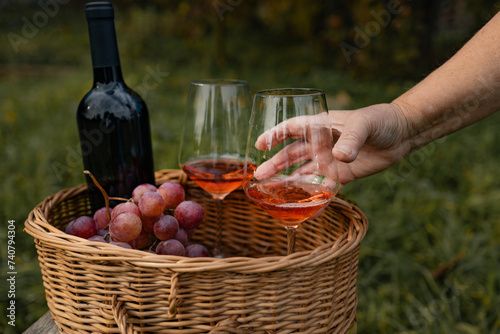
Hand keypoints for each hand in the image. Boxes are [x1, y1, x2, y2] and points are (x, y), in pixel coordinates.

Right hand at [253, 103, 410, 184]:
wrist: (402, 134)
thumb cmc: (380, 120)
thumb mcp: (364, 125)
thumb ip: (351, 140)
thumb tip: (338, 157)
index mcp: (321, 125)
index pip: (292, 128)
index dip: (274, 135)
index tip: (259, 145)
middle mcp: (321, 143)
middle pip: (292, 154)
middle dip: (275, 164)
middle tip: (259, 175)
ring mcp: (330, 160)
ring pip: (302, 171)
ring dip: (287, 180)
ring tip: (270, 190)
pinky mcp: (341, 175)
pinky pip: (322, 185)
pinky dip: (310, 193)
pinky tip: (298, 202)